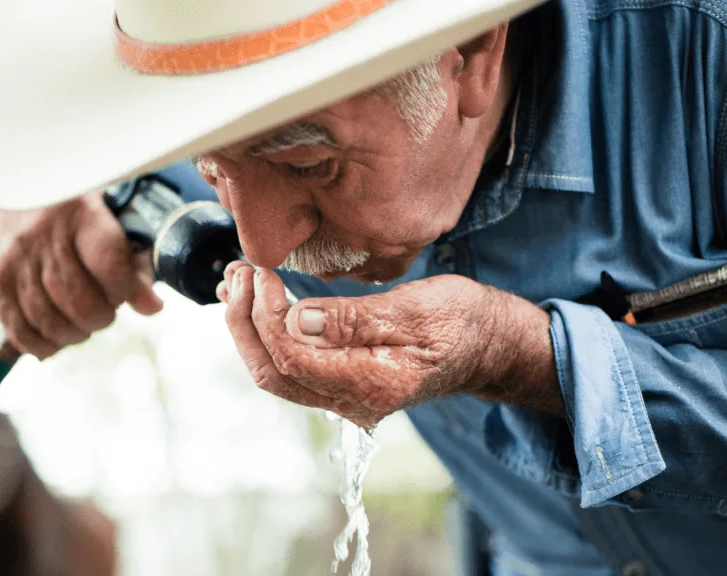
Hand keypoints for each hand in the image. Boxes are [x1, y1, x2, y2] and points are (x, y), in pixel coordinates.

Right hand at [0, 190, 162, 358]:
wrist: (18, 186)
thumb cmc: (78, 212)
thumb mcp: (113, 221)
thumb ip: (135, 264)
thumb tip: (152, 309)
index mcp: (81, 210)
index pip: (109, 266)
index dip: (123, 291)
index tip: (123, 292)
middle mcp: (41, 233)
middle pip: (77, 300)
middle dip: (99, 318)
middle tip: (103, 314)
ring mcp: (13, 257)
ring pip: (48, 319)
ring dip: (73, 334)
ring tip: (82, 325)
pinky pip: (17, 327)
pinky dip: (40, 344)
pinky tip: (54, 342)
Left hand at [218, 262, 559, 427]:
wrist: (489, 345)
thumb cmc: (461, 320)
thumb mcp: (416, 308)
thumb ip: (354, 319)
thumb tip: (296, 321)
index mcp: (373, 385)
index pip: (294, 358)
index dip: (266, 316)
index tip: (261, 272)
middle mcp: (353, 402)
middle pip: (274, 373)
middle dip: (244, 322)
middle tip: (238, 272)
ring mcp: (345, 397)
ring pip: (276, 372)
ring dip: (248, 327)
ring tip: (236, 281)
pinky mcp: (341, 382)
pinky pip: (290, 365)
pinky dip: (266, 333)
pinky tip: (256, 300)